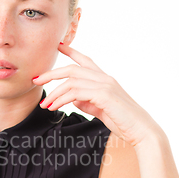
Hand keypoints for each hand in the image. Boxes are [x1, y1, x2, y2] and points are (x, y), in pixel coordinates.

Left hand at [32, 43, 160, 147]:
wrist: (142, 131)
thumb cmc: (123, 122)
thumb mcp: (100, 110)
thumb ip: (87, 102)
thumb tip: (73, 100)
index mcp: (104, 79)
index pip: (85, 60)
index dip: (71, 51)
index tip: (57, 46)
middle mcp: (105, 78)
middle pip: (72, 68)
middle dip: (51, 73)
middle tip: (36, 80)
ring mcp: (105, 85)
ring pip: (71, 80)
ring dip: (54, 92)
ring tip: (44, 104)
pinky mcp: (104, 95)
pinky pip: (76, 92)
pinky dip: (61, 99)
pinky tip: (54, 107)